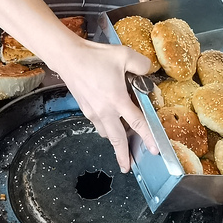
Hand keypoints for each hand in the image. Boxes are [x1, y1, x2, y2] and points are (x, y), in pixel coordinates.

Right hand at [52, 39, 158, 172]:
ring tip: (122, 143)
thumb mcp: (124, 55)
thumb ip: (141, 65)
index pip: (137, 123)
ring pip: (106, 133)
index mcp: (117, 100)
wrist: (68, 58)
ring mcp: (93, 112)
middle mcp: (105, 111)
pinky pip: (98, 124)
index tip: (154, 150)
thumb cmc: (95, 56)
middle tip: (127, 167)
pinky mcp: (85, 109)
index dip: (147, 137)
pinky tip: (110, 122)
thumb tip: (147, 71)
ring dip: (114, 140)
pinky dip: (106, 127)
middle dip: (123, 155)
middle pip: (118, 139)